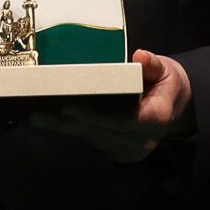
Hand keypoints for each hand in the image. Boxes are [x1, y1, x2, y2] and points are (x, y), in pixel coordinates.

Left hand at [30, 50, 193, 161]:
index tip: (69, 106)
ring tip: (35, 116)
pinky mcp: (118, 152)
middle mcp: (142, 140)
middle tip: (38, 111)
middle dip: (68, 121)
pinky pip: (91, 140)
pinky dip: (70, 129)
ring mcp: (129, 150)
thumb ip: (153, 64)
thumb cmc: (165, 83)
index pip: (122, 121)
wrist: (174, 107)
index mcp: (156, 119)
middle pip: (100, 131)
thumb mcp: (166, 69)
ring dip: (63, 127)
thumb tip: (140, 57)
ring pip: (91, 137)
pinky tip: (48, 121)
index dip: (94, 116)